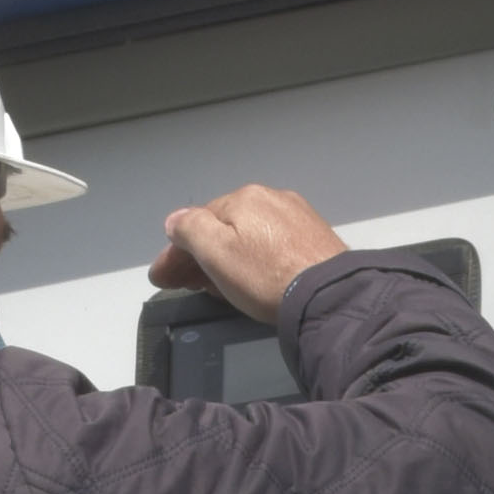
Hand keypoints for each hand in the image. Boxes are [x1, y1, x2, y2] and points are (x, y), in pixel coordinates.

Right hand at [150, 183, 350, 321]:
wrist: (329, 294)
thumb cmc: (267, 276)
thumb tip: (175, 220)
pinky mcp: (314, 238)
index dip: (175, 253)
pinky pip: (272, 245)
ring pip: (248, 236)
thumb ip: (189, 229)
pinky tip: (252, 279)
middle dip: (199, 256)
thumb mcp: (215, 252)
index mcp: (243, 198)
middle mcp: (270, 199)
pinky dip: (254, 259)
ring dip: (226, 258)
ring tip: (217, 286)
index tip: (163, 278)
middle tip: (186, 285)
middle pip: (223, 228)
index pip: (196, 223)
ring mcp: (295, 217)